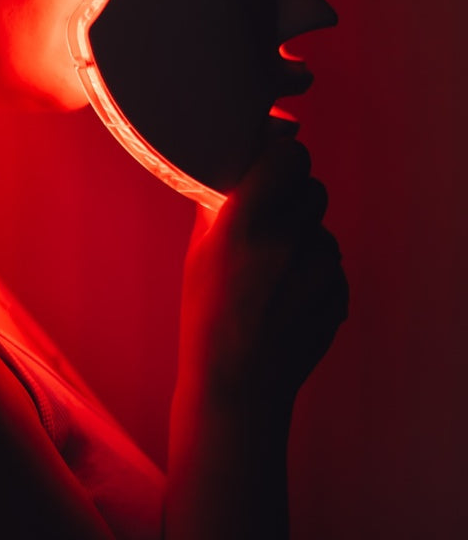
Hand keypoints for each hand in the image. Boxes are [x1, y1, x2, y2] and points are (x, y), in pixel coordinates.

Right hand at [178, 138, 348, 404]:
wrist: (237, 384)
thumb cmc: (207, 320)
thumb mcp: (199, 256)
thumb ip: (221, 208)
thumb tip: (238, 171)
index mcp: (243, 222)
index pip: (289, 155)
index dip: (283, 157)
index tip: (274, 166)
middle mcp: (285, 239)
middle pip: (312, 189)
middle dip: (294, 201)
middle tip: (269, 227)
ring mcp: (318, 268)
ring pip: (323, 231)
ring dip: (305, 242)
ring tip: (273, 279)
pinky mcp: (339, 292)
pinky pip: (334, 267)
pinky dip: (316, 277)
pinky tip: (287, 302)